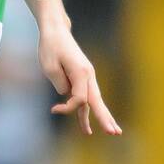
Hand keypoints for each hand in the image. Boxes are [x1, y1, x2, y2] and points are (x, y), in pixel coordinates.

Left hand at [38, 21, 121, 135]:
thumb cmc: (51, 47)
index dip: (67, 108)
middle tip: (114, 133)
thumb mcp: (50, 67)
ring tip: (112, 132)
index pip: (79, 99)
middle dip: (105, 118)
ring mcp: (87, 77)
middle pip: (98, 101)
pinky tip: (88, 125)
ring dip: (103, 117)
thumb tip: (68, 95)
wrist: (56, 31)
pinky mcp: (83, 78)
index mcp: (81, 72)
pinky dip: (89, 111)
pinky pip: (87, 98)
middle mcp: (88, 75)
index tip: (53, 109)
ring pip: (95, 101)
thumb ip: (60, 84)